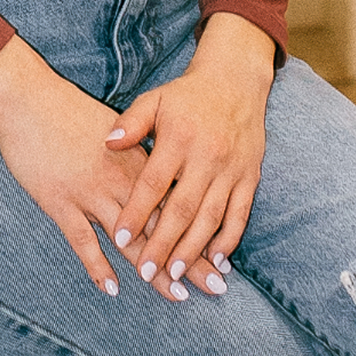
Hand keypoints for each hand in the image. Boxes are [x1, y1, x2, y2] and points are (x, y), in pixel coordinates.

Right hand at [0, 36, 215, 299]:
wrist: (27, 96)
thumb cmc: (66, 109)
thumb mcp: (110, 126)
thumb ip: (134, 151)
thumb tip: (157, 173)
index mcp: (133, 160)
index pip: (174, 202)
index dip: (198, 231)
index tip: (220, 257)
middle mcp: (118, 179)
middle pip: (161, 225)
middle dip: (190, 259)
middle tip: (216, 288)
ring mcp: (89, 192)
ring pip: (129, 240)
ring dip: (154, 269)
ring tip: (178, 296)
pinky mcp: (60, 202)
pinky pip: (82, 241)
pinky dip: (97, 266)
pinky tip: (111, 288)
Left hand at [105, 12, 274, 298]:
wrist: (235, 81)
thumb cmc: (187, 96)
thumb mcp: (155, 100)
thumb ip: (131, 123)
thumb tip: (106, 143)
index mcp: (179, 138)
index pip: (154, 182)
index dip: (136, 211)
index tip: (119, 237)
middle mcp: (206, 156)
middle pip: (183, 208)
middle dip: (163, 243)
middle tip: (145, 272)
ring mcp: (231, 169)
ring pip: (211, 217)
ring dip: (194, 249)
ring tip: (175, 274)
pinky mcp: (249, 177)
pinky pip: (240, 214)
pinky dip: (229, 239)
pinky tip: (216, 260)